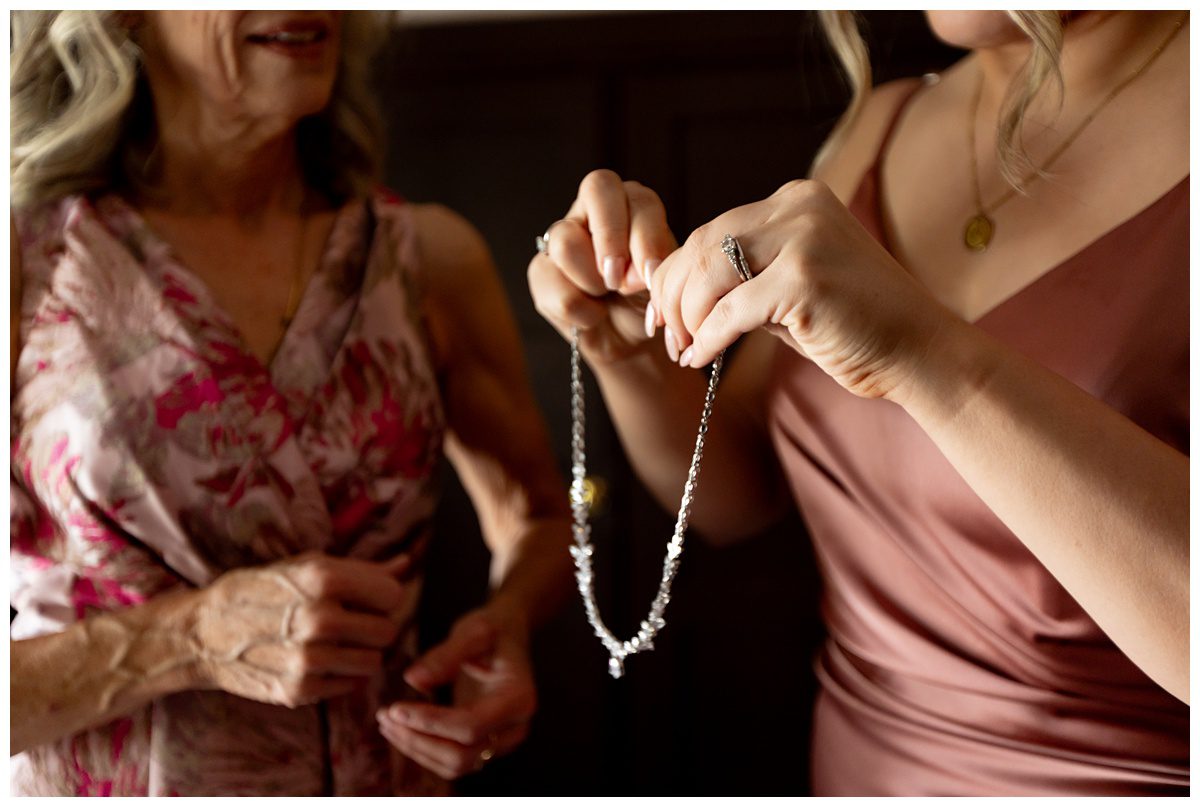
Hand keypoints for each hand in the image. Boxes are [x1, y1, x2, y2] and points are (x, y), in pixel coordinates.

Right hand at [191, 551, 411, 707]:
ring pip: (374, 662)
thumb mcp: (306, 567)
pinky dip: (342, 674)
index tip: (369, 598)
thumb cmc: (260, 591)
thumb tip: (408, 563)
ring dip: (362, 652)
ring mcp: (308, 658)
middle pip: (388, 631)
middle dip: (376, 626)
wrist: (202, 633)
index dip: (384, 596)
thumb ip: (363, 569)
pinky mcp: (298, 690)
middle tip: (355, 622)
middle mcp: (318, 618)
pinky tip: (320, 660)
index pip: (392, 594)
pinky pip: (349, 685)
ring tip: (338, 641)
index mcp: (323, 579)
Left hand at [376, 609, 535, 779]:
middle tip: (385, 715)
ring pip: (454, 765)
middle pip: (462, 755)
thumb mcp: (474, 631)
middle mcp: (515, 727)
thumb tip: (412, 680)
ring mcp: (502, 742)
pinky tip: (401, 729)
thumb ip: (445, 655)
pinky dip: (423, 751)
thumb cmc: (493, 629)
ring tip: (386, 723)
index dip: (431, 722)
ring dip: (416, 749)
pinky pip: (452, 763)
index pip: (472, 726)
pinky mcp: (485, 746)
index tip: (396, 708)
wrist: (506, 636)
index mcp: (519, 698)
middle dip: (418, 740)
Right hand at [528, 168, 676, 364]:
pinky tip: (591, 316)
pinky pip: (549, 281)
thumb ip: (655, 266)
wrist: (632, 342)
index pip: (638, 198)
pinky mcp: (542, 269)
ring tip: (607, 297)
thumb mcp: (665, 283)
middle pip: (597, 187)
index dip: (645, 236)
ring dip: (593, 281)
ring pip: (566, 241)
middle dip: (611, 237)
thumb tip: (631, 272)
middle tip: (618, 279)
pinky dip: (579, 311)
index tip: (649, 275)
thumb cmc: (651, 302)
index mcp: (634, 205)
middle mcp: (596, 209)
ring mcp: (564, 235)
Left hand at [650, 179, 951, 400]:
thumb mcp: (792, 286)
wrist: (921, 352)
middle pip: (702, 246)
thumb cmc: (855, 326)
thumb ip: (744, 276)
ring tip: (686, 350)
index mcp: (798, 200)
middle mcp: (800, 208)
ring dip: (688, 318)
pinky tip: (700, 358)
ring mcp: (804, 239)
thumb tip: (677, 290)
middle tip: (668, 336)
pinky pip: (730, 311)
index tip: (663, 313)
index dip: (676, 275)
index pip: (712, 231)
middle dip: (674, 296)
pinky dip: (708, 338)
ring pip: (709, 275)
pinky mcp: (804, 280)